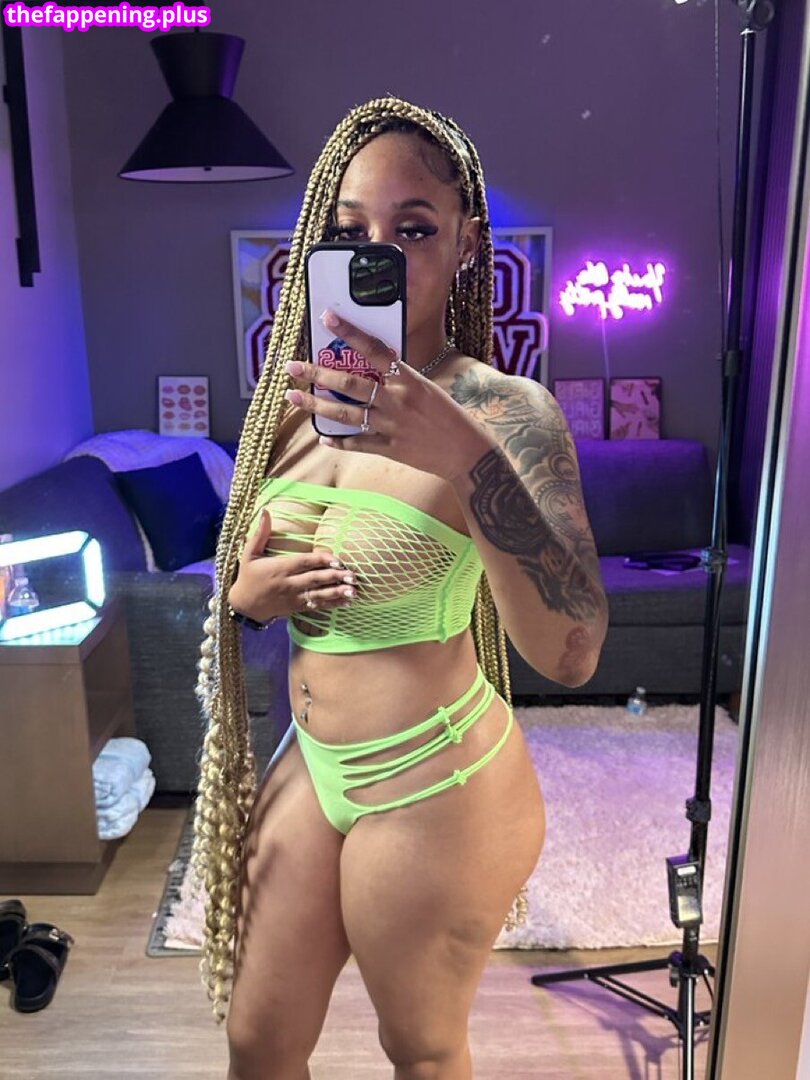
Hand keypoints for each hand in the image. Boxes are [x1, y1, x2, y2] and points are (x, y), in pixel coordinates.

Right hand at [228, 508, 355, 620]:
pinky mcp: (296, 607)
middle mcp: (288, 583)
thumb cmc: (248, 576)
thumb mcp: (249, 554)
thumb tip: (265, 511)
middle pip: (314, 579)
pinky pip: (317, 606)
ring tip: (353, 591)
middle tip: (353, 575)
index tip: (337, 559)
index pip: (303, 562)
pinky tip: (347, 602)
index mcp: (279, 568)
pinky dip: (332, 604)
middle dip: (334, 577)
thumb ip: (260, 534)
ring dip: (337, 593)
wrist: (243, 606)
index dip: (320, 560)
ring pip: (318, 595)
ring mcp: (293, 597)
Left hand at [283, 310, 491, 481]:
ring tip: (293, 398)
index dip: (349, 332)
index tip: (327, 317)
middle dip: (317, 373)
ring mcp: (391, 426)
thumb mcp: (426, 389)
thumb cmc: (449, 417)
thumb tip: (371, 369)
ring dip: (315, 406)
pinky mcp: (390, 449)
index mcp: (408, 379)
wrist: (467, 452)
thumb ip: (398, 380)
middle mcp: (396, 400)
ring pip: (345, 413)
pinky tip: (323, 438)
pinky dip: (339, 441)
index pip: (374, 349)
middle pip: (349, 383)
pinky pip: (358, 443)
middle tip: (293, 366)